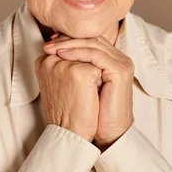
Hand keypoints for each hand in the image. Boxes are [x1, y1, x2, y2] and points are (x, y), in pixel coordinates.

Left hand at [44, 35, 134, 150]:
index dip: (70, 39)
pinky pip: (96, 55)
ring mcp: (122, 63)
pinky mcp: (120, 71)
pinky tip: (62, 55)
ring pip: (94, 44)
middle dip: (68, 39)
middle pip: (92, 39)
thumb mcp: (82, 83)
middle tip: (48, 43)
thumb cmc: (93, 112)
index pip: (90, 40)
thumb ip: (75, 66)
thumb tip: (53, 50)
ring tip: (52, 48)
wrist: (107, 133)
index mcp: (113, 59)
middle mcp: (120, 58)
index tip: (50, 42)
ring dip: (70, 44)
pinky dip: (78, 52)